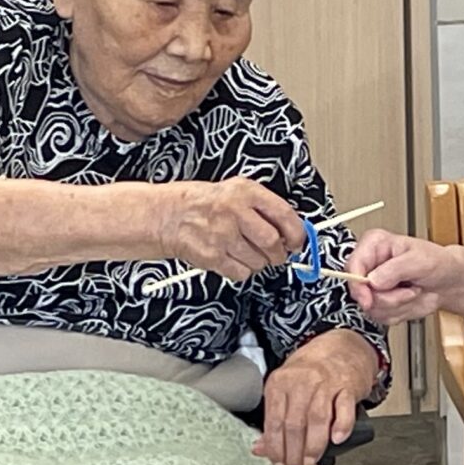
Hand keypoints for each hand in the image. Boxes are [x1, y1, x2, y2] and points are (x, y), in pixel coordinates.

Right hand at [164, 178, 304, 281]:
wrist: (166, 216)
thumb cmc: (200, 204)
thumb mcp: (233, 191)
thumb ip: (262, 207)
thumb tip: (290, 230)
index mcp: (244, 192)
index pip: (284, 214)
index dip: (297, 232)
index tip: (297, 241)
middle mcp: (234, 212)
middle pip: (273, 242)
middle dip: (279, 254)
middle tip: (276, 254)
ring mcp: (223, 235)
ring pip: (259, 261)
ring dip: (259, 262)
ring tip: (246, 253)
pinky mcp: (213, 256)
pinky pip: (242, 273)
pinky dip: (242, 271)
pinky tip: (233, 259)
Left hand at [256, 329, 379, 464]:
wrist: (342, 347)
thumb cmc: (313, 371)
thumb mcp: (286, 389)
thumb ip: (274, 419)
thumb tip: (260, 449)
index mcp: (280, 383)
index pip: (273, 421)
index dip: (275, 447)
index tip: (277, 463)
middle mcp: (301, 382)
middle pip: (293, 423)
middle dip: (293, 452)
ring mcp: (325, 383)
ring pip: (316, 419)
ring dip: (313, 446)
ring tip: (310, 462)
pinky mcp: (347, 386)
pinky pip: (344, 408)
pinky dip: (341, 426)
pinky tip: (337, 439)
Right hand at [344, 230, 456, 324]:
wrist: (448, 282)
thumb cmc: (437, 262)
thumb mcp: (420, 260)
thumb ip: (395, 269)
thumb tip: (374, 280)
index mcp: (374, 245)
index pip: (352, 266)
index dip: (358, 285)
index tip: (368, 298)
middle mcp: (369, 265)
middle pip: (360, 291)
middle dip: (388, 297)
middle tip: (409, 290)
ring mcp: (372, 285)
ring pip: (372, 307)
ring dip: (397, 305)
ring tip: (413, 291)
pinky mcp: (378, 302)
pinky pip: (381, 316)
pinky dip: (400, 313)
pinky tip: (409, 300)